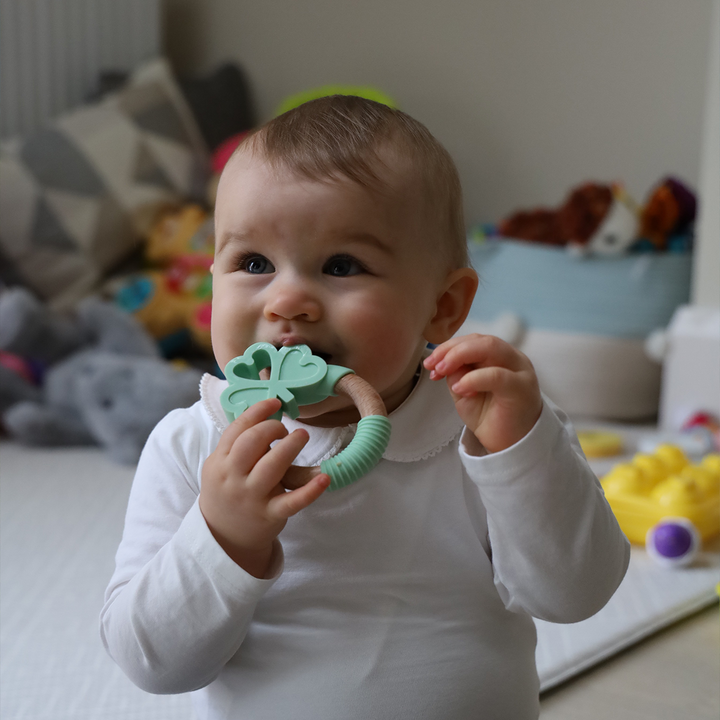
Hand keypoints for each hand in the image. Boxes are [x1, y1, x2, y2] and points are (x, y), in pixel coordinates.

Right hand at [199, 398, 329, 576]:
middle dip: (272, 428)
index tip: (275, 402)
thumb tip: (264, 414)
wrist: (224, 537)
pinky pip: (293, 501)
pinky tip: (325, 478)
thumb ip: (236, 444)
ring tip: (302, 436)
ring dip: (291, 447)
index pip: (237, 428)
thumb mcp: (220, 466)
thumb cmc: (228, 491)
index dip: (258, 411)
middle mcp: (234, 478)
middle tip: (286, 429)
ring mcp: (252, 497)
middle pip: (252, 443)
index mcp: (220, 461)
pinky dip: (310, 490)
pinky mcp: (271, 514)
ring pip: (272, 467)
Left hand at [424, 334, 542, 452]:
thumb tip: (443, 361)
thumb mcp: (464, 390)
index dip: (449, 347)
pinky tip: (459, 388)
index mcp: (500, 356)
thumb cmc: (489, 416)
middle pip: (482, 340)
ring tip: (442, 371)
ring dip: (460, 356)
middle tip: (433, 365)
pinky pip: (497, 375)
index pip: (474, 340)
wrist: (509, 445)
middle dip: (452, 350)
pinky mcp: (522, 389)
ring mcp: (520, 372)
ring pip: (491, 348)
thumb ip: (456, 373)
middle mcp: (513, 359)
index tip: (430, 363)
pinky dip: (473, 378)